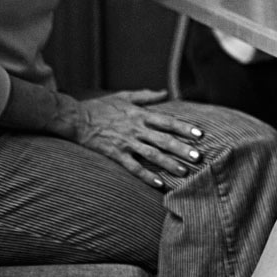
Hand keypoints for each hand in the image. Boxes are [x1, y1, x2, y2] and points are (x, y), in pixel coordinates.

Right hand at [69, 90, 204, 188]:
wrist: (76, 119)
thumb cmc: (101, 107)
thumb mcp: (125, 96)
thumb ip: (146, 96)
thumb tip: (165, 92)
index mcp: (140, 115)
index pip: (168, 122)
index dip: (184, 128)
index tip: (200, 134)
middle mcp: (136, 129)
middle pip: (164, 140)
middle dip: (182, 149)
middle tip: (198, 157)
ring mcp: (126, 143)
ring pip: (152, 155)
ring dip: (169, 164)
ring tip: (184, 172)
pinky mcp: (116, 155)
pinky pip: (134, 167)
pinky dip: (146, 176)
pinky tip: (158, 183)